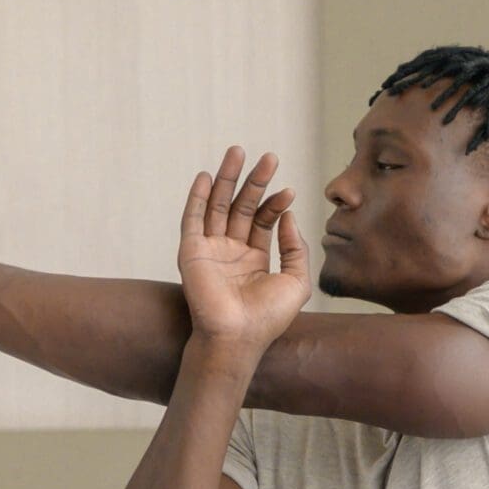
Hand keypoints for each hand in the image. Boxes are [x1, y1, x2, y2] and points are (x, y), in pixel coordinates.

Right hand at [177, 146, 310, 356]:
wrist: (238, 337)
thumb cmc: (268, 317)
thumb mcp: (296, 280)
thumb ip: (296, 248)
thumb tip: (288, 216)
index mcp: (253, 258)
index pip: (263, 220)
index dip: (275, 203)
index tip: (289, 190)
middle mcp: (230, 251)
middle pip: (241, 206)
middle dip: (254, 181)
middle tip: (269, 156)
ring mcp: (210, 250)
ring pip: (217, 206)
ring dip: (227, 178)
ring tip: (238, 152)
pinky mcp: (192, 252)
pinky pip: (192, 219)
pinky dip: (197, 197)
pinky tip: (205, 176)